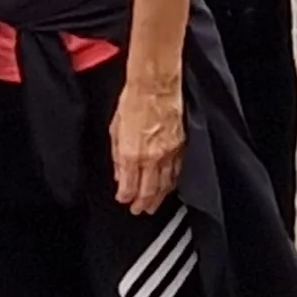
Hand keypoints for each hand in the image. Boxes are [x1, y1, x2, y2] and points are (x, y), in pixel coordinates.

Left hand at [111, 80, 183, 213]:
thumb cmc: (133, 101)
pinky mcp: (181, 147)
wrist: (156, 85)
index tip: (123, 201)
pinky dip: (172, 183)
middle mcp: (152, 158)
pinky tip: (168, 188)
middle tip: (139, 211)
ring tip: (153, 206)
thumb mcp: (115, 130)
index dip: (125, 197)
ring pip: (165, 185)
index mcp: (132, 154)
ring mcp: (169, 154)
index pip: (129, 187)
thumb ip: (117, 156)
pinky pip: (177, 172)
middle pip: (149, 191)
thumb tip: (119, 175)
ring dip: (158, 198)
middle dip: (143, 204)